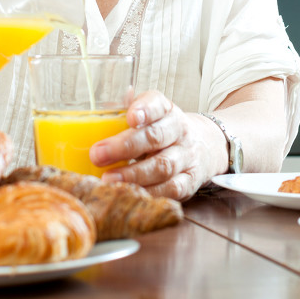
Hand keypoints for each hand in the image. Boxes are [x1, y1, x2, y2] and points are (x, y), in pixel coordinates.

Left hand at [89, 90, 225, 200]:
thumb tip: (96, 117)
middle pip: (155, 137)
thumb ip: (126, 114)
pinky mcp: (189, 181)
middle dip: (125, 146)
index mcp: (166, 110)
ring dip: (133, 174)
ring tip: (108, 179)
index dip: (144, 110)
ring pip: (162, 166)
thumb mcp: (150, 115)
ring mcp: (186, 157)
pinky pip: (171, 189)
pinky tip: (130, 193)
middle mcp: (179, 131)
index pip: (157, 105)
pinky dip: (150, 193)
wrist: (204, 146)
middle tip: (97, 155)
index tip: (130, 118)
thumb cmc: (162, 129)